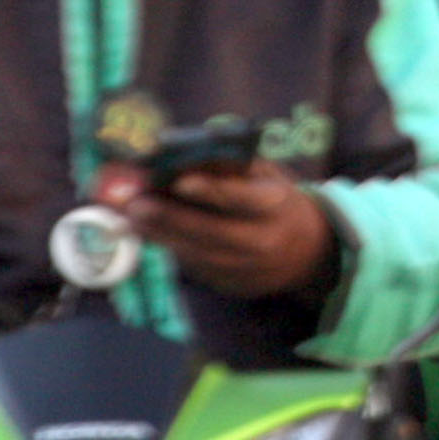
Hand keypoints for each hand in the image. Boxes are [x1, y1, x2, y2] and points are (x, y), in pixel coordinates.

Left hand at [106, 163, 336, 298]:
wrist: (306, 253)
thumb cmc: (278, 203)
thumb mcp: (268, 176)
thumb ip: (233, 166)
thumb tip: (187, 154)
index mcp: (275, 205)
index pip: (241, 198)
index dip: (211, 190)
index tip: (180, 181)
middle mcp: (262, 240)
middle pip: (211, 231)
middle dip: (170, 217)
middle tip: (136, 203)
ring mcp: (246, 268)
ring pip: (197, 254)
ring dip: (160, 236)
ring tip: (131, 218)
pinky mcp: (231, 285)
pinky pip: (196, 267)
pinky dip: (171, 249)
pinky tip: (150, 234)